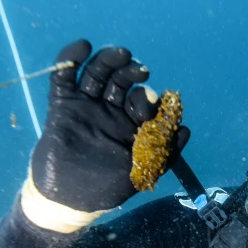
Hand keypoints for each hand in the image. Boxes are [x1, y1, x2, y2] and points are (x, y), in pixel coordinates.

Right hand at [30, 39, 190, 211]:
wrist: (67, 201)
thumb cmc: (105, 189)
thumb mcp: (141, 173)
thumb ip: (164, 152)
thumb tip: (184, 129)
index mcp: (130, 125)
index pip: (143, 101)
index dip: (150, 100)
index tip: (152, 108)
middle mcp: (109, 111)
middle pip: (121, 80)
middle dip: (132, 72)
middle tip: (141, 71)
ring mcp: (86, 106)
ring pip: (98, 73)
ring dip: (110, 59)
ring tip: (122, 54)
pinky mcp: (62, 105)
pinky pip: (64, 76)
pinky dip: (70, 58)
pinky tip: (83, 46)